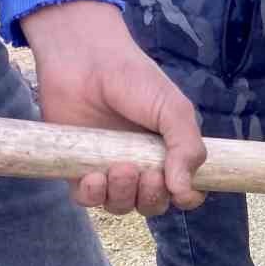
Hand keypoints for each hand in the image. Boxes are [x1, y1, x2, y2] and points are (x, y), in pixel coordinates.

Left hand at [21, 0, 207, 216]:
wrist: (84, 60)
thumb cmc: (134, 79)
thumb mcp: (173, 109)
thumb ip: (187, 148)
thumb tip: (185, 190)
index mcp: (169, 152)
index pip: (185, 190)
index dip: (186, 197)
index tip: (180, 188)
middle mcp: (141, 165)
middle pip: (152, 204)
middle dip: (152, 197)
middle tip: (148, 173)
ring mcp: (108, 168)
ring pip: (120, 205)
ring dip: (123, 196)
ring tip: (120, 168)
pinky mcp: (77, 167)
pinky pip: (87, 199)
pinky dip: (93, 196)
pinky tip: (94, 177)